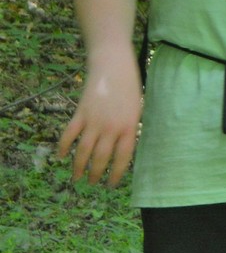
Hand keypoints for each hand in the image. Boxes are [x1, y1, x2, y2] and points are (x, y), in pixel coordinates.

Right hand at [57, 60, 142, 186]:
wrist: (114, 67)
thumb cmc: (129, 88)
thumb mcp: (136, 111)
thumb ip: (128, 129)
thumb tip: (121, 149)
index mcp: (129, 128)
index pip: (122, 158)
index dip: (116, 174)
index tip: (111, 185)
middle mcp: (111, 128)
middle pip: (101, 157)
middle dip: (96, 173)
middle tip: (92, 183)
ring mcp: (94, 121)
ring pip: (84, 150)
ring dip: (79, 166)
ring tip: (76, 177)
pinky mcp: (80, 113)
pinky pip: (70, 134)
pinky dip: (64, 146)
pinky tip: (61, 156)